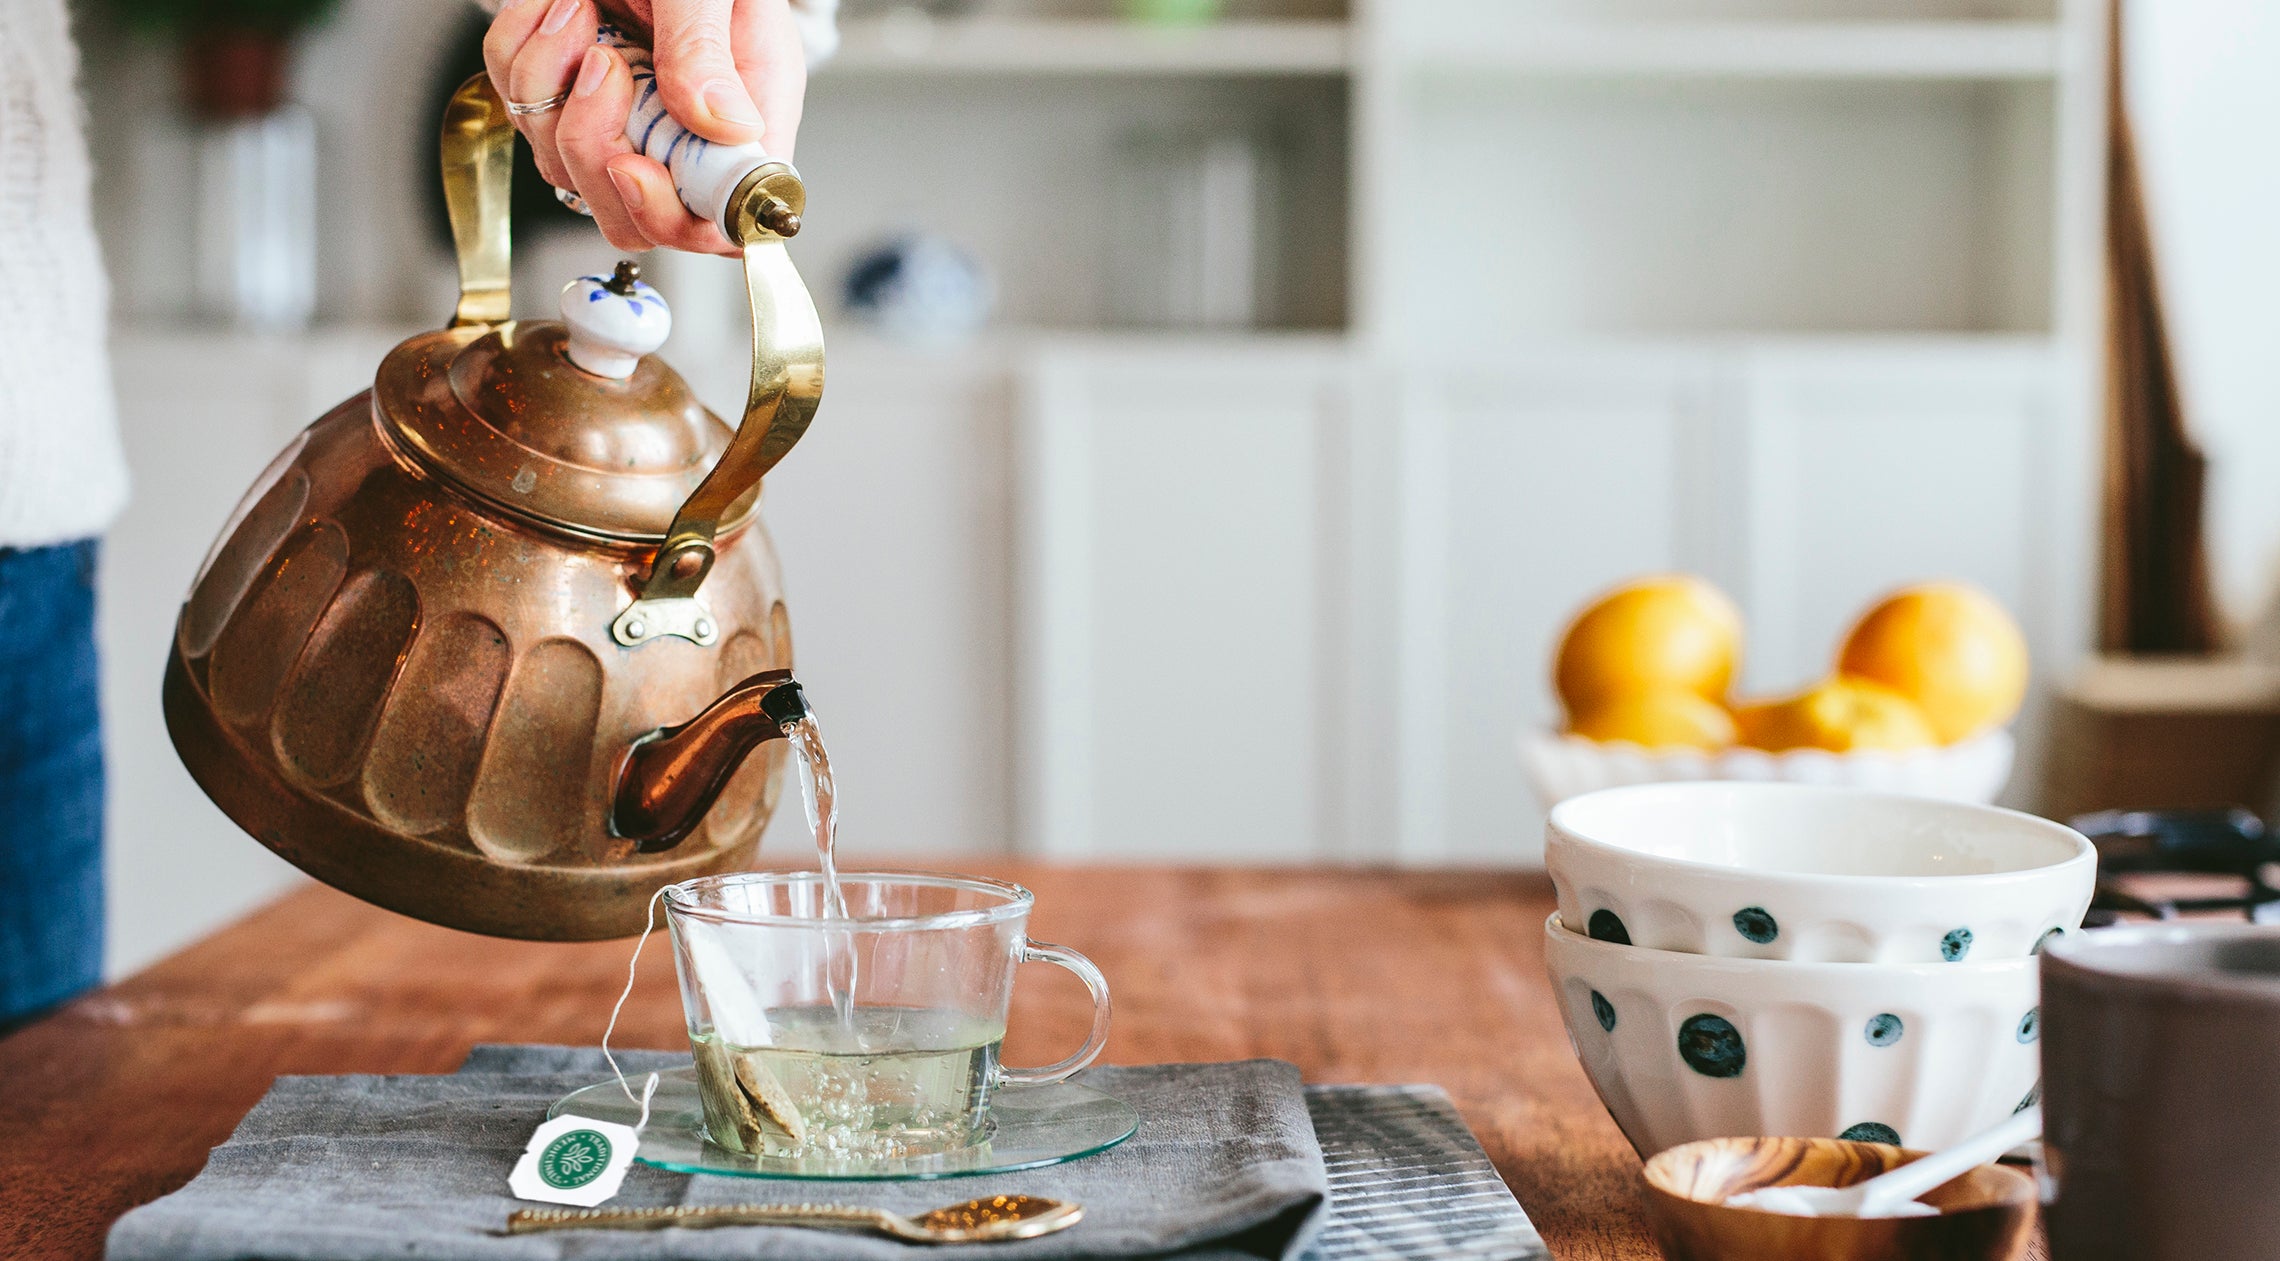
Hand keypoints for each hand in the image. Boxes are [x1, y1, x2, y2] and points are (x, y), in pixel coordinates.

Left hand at [483, 0, 808, 255]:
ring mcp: (620, 123)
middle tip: (602, 63)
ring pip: (560, 164)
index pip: (717, 224)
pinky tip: (557, 9)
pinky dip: (521, 53)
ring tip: (580, 11)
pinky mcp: (567, 101)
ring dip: (550, 84)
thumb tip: (722, 124)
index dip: (670, 214)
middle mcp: (681, 139)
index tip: (631, 164)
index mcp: (743, 126)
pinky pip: (520, 107)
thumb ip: (709, 51)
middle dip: (591, 147)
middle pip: (626, 212)